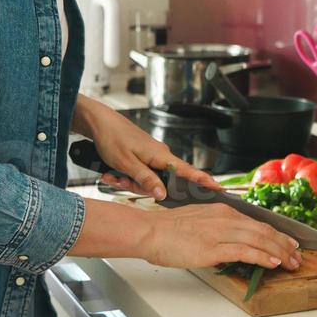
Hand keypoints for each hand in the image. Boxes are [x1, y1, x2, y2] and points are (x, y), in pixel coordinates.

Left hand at [87, 112, 223, 200]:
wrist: (98, 122)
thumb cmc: (112, 137)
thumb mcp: (127, 163)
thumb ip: (146, 179)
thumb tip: (162, 194)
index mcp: (160, 155)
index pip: (187, 170)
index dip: (202, 180)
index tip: (217, 187)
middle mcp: (158, 156)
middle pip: (159, 183)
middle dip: (138, 186)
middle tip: (120, 180)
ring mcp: (149, 157)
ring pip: (145, 180)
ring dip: (127, 180)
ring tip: (112, 173)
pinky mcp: (141, 158)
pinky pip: (137, 174)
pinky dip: (124, 175)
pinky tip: (111, 171)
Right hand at [140, 205, 302, 270]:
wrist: (149, 231)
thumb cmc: (169, 229)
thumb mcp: (199, 221)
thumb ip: (218, 228)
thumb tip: (233, 241)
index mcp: (223, 211)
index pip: (258, 222)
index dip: (278, 234)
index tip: (290, 244)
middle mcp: (225, 218)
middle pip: (264, 230)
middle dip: (284, 244)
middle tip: (298, 256)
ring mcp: (219, 232)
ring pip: (259, 239)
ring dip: (279, 252)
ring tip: (291, 262)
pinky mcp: (212, 248)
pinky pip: (243, 251)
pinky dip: (260, 256)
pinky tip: (271, 263)